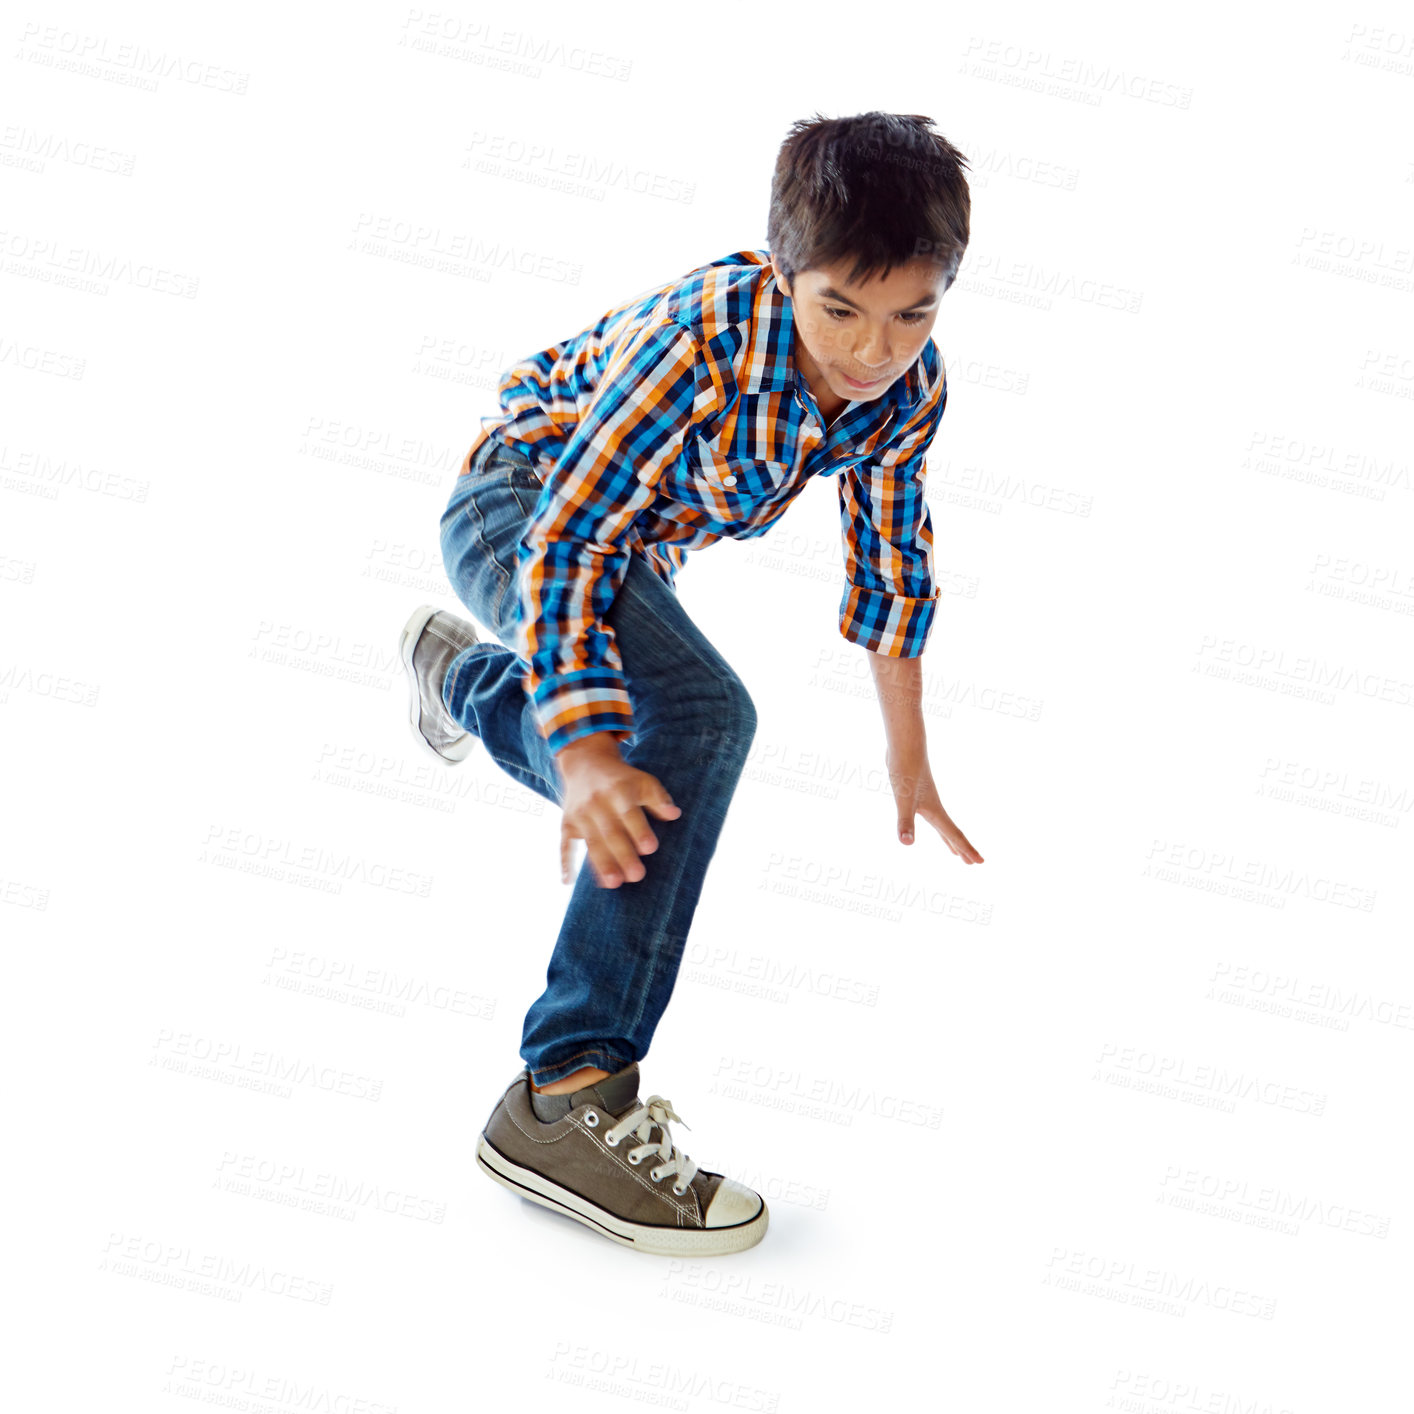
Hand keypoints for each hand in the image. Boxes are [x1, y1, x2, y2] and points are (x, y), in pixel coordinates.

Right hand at [554, 732, 681, 887]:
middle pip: (610, 832)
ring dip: (601, 864)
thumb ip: (658, 798)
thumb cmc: (622, 779)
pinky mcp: (567, 823)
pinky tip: (567, 881)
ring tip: (613, 884)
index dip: (639, 831)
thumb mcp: (643, 780)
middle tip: (637, 876)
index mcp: (618, 791)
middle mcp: (597, 802)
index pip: (629, 813)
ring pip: (591, 842)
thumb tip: (674, 814)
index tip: (650, 848)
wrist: (585, 763)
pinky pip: (565, 844)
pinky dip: (565, 862)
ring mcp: (579, 814)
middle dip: (623, 854)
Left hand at [884, 740, 983, 863]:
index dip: (966, 850)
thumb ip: (905, 822)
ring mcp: (926, 798)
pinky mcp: (918, 792)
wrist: (905, 745)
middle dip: (961, 849)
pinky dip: (935, 824)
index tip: (979, 863)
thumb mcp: (903, 800)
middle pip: (951, 832)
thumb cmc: (905, 771)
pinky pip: (931, 814)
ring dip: (948, 838)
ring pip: (941, 824)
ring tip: (952, 851)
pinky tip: (930, 819)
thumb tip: (907, 844)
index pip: (954, 835)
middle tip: (972, 863)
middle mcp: (934, 806)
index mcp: (935, 811)